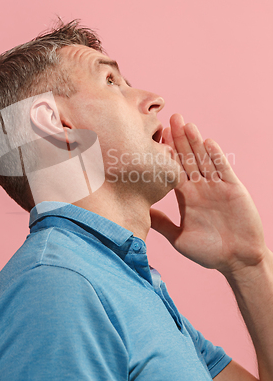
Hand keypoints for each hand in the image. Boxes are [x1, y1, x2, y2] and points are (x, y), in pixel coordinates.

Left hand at [150, 114, 265, 276]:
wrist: (238, 261)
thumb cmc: (209, 252)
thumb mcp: (179, 238)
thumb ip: (162, 223)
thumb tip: (142, 212)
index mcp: (187, 197)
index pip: (174, 170)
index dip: (166, 154)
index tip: (155, 138)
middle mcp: (201, 188)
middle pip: (188, 159)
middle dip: (179, 139)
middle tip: (169, 119)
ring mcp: (217, 186)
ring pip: (204, 160)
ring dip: (195, 142)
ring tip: (186, 124)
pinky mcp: (233, 189)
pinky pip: (223, 170)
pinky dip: (216, 157)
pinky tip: (208, 142)